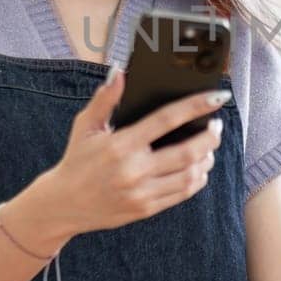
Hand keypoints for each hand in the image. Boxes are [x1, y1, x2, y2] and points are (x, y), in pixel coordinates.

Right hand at [34, 66, 229, 236]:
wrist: (63, 204)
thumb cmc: (76, 160)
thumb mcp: (85, 126)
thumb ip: (104, 99)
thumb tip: (119, 72)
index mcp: (121, 145)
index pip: (167, 119)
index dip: (196, 106)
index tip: (217, 98)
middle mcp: (134, 170)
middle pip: (188, 152)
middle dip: (211, 137)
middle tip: (217, 125)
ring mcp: (141, 192)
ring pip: (190, 175)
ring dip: (207, 159)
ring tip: (210, 146)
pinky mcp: (146, 209)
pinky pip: (182, 194)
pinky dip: (197, 179)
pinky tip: (199, 168)